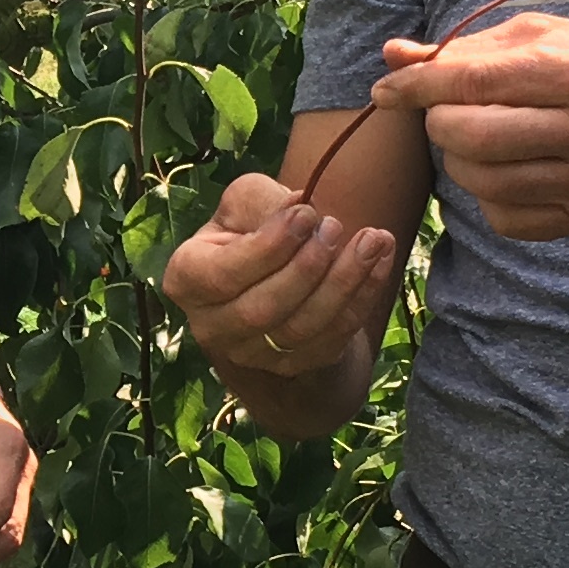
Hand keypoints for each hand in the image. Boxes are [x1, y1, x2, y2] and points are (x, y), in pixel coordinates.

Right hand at [158, 169, 405, 377]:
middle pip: (262, 310)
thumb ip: (264, 202)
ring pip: (301, 330)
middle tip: (336, 227)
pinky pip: (332, 340)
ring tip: (373, 240)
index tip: (306, 213)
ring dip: (344, 283)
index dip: (268, 247)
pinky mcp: (293, 366)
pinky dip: (362, 300)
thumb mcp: (246, 202)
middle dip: (308, 268)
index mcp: (187, 281)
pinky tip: (381, 262)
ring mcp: (252, 354)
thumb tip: (298, 205)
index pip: (223, 275)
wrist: (277, 270)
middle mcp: (212, 327)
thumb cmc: (253, 228)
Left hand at [372, 13, 568, 236]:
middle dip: (439, 121)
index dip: (419, 87)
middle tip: (445, 108)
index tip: (386, 90)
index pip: (476, 83)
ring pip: (481, 182)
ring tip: (472, 135)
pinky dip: (485, 193)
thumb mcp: (544, 35)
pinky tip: (504, 167)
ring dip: (456, 158)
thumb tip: (393, 56)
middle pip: (473, 138)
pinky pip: (502, 217)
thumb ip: (468, 48)